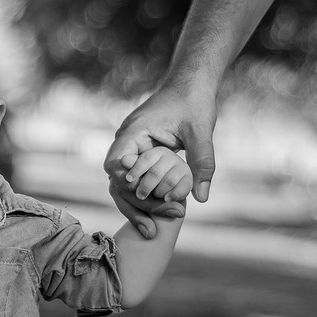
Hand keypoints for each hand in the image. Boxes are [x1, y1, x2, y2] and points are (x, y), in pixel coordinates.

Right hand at [103, 81, 216, 237]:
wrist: (192, 84)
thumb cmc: (194, 102)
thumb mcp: (201, 131)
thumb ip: (201, 163)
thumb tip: (201, 198)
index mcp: (133, 132)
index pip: (114, 165)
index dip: (125, 185)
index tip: (146, 200)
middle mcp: (126, 142)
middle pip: (117, 182)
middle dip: (135, 206)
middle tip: (155, 228)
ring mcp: (132, 149)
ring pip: (124, 186)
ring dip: (138, 207)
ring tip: (153, 231)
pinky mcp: (141, 156)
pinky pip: (136, 181)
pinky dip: (146, 198)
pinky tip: (161, 213)